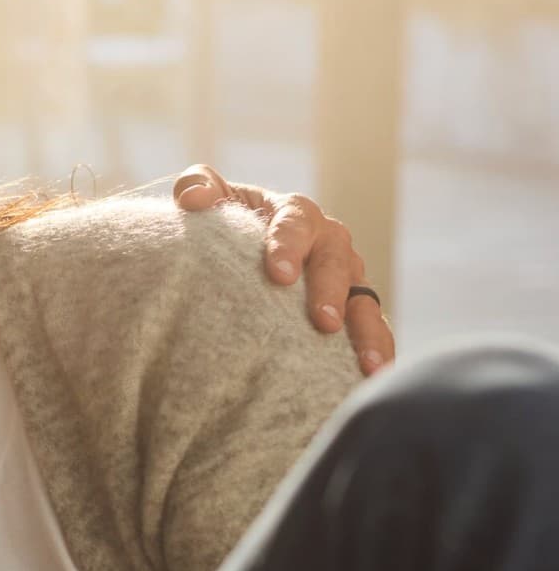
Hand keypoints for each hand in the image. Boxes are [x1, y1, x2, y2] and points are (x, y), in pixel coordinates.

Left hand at [172, 164, 394, 375]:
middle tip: (322, 323)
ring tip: (368, 365)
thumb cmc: (219, 224)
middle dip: (330, 292)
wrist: (235, 256)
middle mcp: (327, 244)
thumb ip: (195, 187)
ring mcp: (344, 281)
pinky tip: (372, 383)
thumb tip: (193, 200)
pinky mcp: (350, 315)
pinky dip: (377, 356)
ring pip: (364, 302)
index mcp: (294, 214)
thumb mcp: (204, 200)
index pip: (295, 223)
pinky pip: (369, 335)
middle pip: (336, 262)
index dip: (288, 245)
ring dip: (368, 332)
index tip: (278, 275)